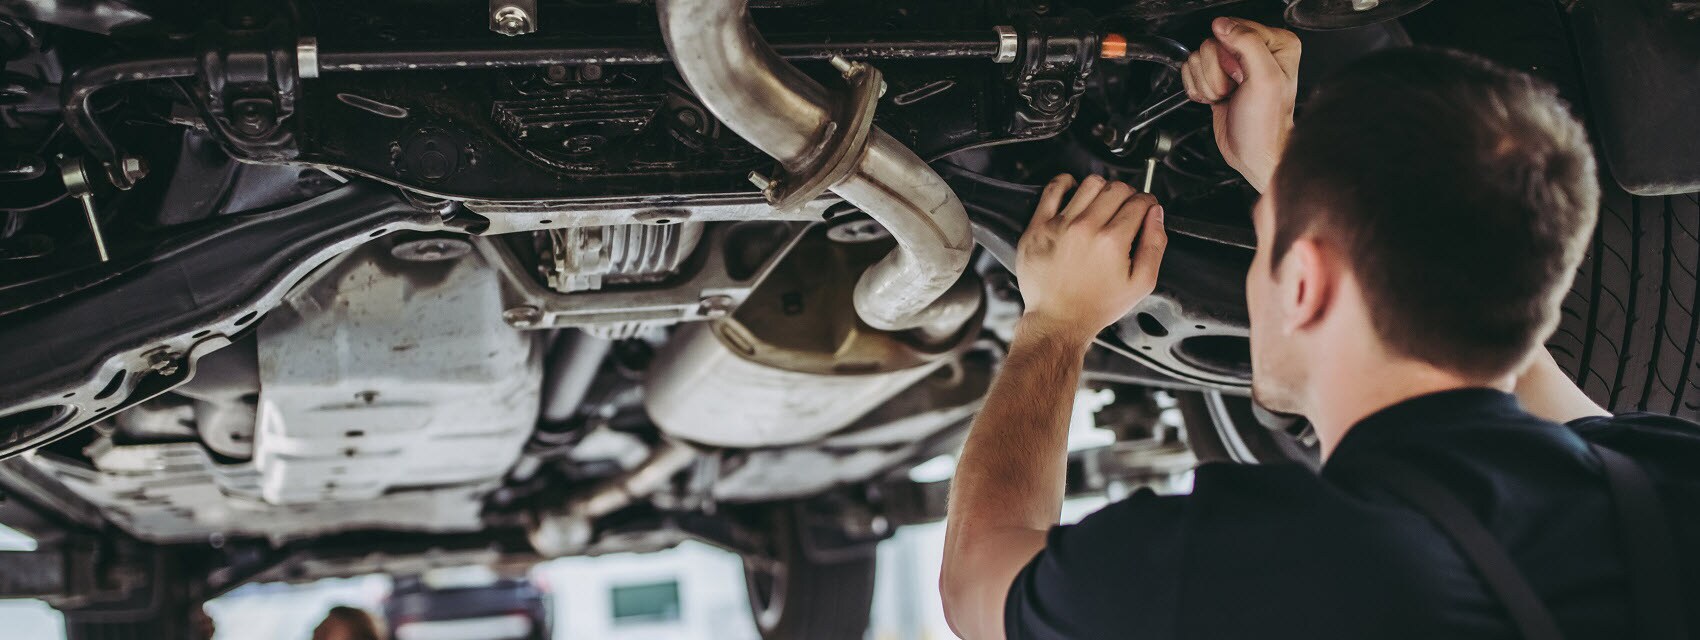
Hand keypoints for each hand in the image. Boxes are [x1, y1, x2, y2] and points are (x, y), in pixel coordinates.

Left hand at [1016, 174, 1166, 343]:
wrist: (1058, 321)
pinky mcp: (1038, 227)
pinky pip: (1053, 189)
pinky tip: (1074, 192)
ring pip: (1089, 184)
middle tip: (1126, 209)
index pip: (1139, 202)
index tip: (1144, 209)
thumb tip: (1156, 213)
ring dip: (1102, 189)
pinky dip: (1066, 183)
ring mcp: (1059, 225)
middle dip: (1128, 195)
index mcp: (1112, 241)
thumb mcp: (1141, 283)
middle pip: (1117, 188)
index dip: (1147, 203)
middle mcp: (1085, 228)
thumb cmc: (1097, 305)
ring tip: (1102, 204)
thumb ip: (1155, 244)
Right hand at [1182, 17, 1300, 192]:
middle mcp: (1255, 50)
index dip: (1231, 55)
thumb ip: (1247, 43)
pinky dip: (1198, 89)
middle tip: (1235, 88)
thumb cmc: (1266, 124)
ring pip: (1197, 58)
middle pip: (1211, 44)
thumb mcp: (1265, 78)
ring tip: (1227, 96)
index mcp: (1276, 43)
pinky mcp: (1216, 79)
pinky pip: (1191, 71)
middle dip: (1216, 72)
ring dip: (1207, 83)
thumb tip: (1223, 25)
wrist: (1254, 154)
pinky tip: (1216, 99)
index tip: (1242, 77)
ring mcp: (1233, 66)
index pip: (1233, 29)